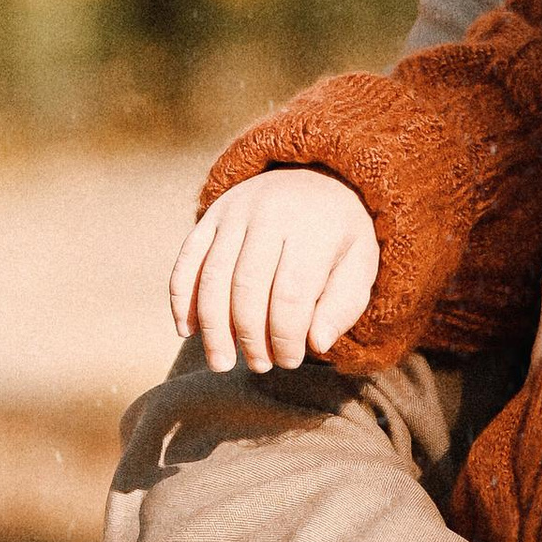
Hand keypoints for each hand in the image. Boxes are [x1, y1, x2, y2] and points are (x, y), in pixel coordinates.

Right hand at [171, 171, 380, 374]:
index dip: (284, 336)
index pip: (290, 294)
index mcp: (313, 228)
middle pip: (247, 287)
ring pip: (213, 276)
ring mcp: (235, 211)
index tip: (289, 362)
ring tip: (221, 362)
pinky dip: (182, 297)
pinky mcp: (211, 214)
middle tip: (259, 366)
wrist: (317, 175)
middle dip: (249, 336)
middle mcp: (270, 214)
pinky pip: (188, 258)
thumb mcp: (359, 265)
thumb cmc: (339, 235)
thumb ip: (343, 305)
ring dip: (213, 326)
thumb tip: (317, 344)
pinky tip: (187, 330)